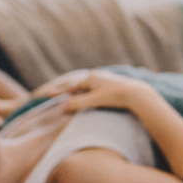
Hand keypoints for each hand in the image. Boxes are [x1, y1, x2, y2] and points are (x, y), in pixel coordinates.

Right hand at [33, 69, 147, 110]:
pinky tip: (86, 91)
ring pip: (83, 83)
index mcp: (89, 79)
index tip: (48, 96)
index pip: (69, 86)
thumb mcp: (93, 101)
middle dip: (63, 87)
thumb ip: (77, 103)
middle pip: (74, 82)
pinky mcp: (109, 82)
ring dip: (73, 87)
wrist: (135, 93)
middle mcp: (94, 75)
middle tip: (52, 92)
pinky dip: (84, 88)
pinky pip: (91, 85)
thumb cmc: (114, 97)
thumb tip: (62, 106)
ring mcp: (102, 78)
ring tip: (67, 91)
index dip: (58, 92)